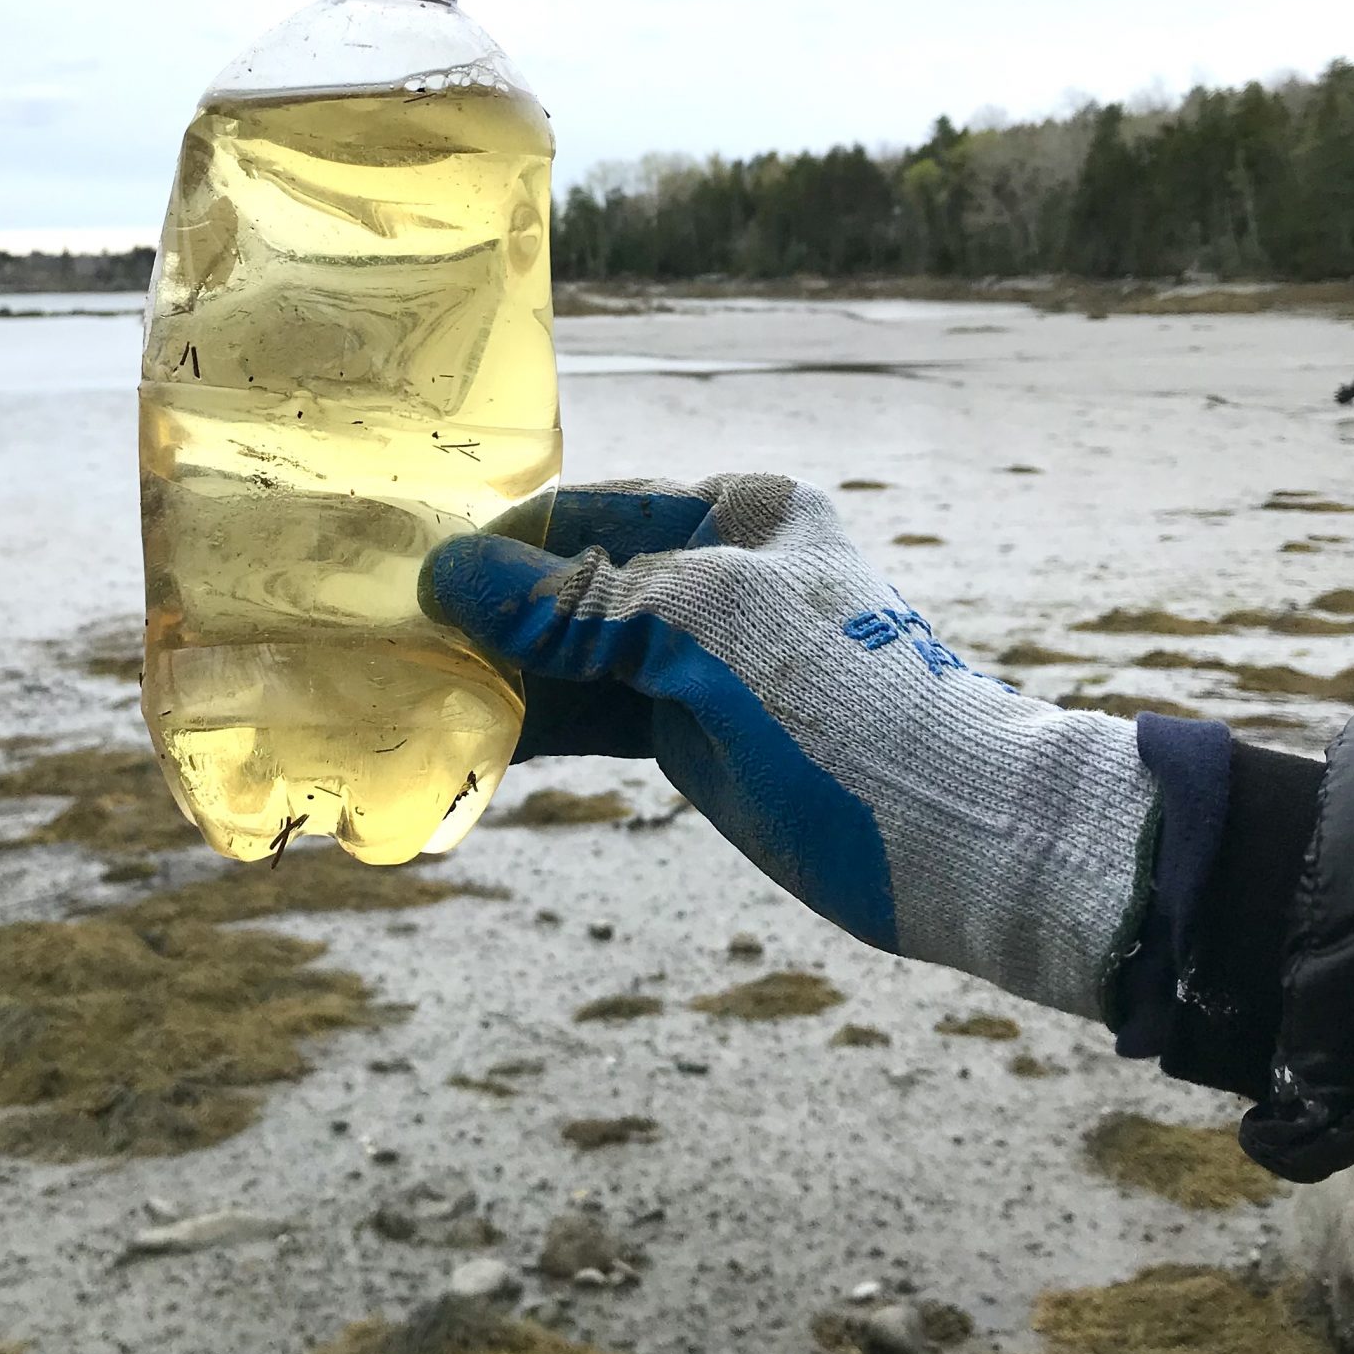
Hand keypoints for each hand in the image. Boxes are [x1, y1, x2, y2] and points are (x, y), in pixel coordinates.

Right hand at [424, 475, 1156, 1018]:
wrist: (964, 842)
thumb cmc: (850, 710)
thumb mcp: (709, 634)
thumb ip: (577, 603)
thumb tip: (446, 573)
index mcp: (736, 512)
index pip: (584, 510)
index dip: (498, 547)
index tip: (408, 584)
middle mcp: (714, 572)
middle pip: (570, 582)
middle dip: (487, 615)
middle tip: (388, 648)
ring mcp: (702, 657)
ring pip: (573, 654)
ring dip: (500, 676)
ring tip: (409, 698)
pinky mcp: (693, 732)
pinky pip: (593, 714)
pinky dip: (534, 726)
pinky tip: (467, 743)